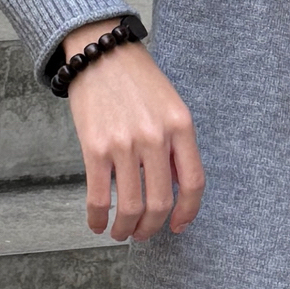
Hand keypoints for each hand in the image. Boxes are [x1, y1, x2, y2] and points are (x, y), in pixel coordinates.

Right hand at [62, 21, 205, 240]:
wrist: (101, 53)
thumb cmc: (137, 80)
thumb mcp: (171, 106)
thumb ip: (176, 145)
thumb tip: (174, 188)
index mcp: (181, 126)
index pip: (193, 183)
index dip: (188, 212)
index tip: (178, 227)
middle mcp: (156, 137)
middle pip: (161, 202)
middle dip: (152, 228)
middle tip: (143, 235)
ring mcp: (125, 143)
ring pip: (131, 206)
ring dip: (126, 229)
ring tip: (121, 232)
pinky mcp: (96, 147)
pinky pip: (99, 196)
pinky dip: (98, 218)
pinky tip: (97, 224)